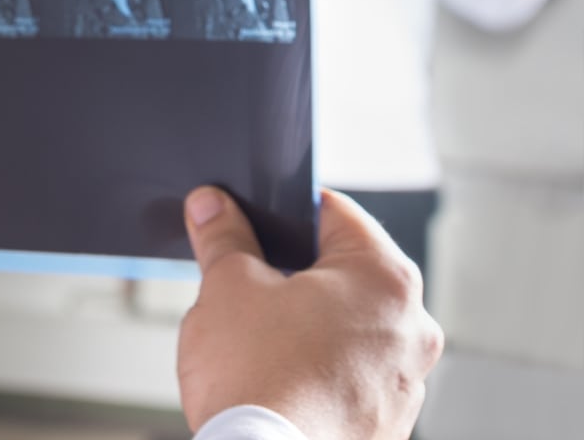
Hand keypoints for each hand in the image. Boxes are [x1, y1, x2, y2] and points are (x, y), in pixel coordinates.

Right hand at [177, 187, 442, 439]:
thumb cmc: (258, 378)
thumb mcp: (228, 286)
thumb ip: (225, 237)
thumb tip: (214, 207)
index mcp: (384, 279)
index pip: (333, 212)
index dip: (281, 209)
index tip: (248, 216)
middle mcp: (411, 327)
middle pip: (343, 271)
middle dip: (292, 270)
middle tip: (243, 279)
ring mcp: (405, 381)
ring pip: (348, 325)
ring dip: (307, 322)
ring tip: (255, 337)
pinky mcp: (388, 423)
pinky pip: (351, 373)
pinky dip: (318, 367)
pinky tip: (275, 376)